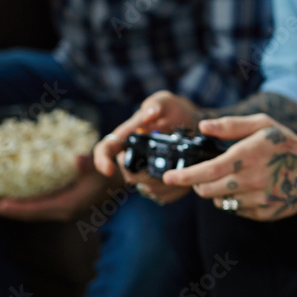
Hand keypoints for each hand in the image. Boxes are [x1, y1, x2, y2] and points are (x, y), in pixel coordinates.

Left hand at [0, 155, 122, 221]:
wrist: (123, 178)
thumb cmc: (110, 170)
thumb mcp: (101, 164)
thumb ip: (88, 163)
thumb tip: (76, 159)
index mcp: (68, 205)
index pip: (35, 209)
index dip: (15, 208)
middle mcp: (64, 210)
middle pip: (31, 214)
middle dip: (11, 209)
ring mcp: (65, 208)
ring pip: (35, 211)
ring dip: (18, 207)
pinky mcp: (66, 203)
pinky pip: (41, 206)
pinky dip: (28, 202)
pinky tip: (21, 195)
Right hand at [93, 90, 198, 204]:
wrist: (194, 124)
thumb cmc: (175, 110)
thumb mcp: (166, 101)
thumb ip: (156, 105)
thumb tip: (147, 116)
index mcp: (128, 136)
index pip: (105, 149)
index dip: (102, 161)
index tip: (109, 170)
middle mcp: (133, 156)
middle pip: (128, 175)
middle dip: (145, 175)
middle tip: (167, 167)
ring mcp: (146, 171)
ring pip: (145, 188)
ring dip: (162, 184)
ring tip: (180, 170)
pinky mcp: (161, 182)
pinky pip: (162, 195)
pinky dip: (174, 191)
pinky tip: (186, 179)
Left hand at [163, 114, 296, 220]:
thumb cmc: (286, 143)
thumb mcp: (262, 124)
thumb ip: (230, 126)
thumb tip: (202, 127)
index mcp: (248, 156)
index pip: (207, 171)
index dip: (185, 176)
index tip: (169, 176)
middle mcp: (252, 180)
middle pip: (208, 190)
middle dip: (198, 184)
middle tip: (204, 175)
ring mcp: (259, 200)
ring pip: (221, 201)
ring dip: (217, 193)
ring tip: (232, 179)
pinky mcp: (264, 213)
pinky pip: (237, 210)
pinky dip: (235, 201)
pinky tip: (248, 188)